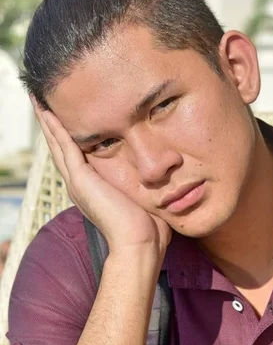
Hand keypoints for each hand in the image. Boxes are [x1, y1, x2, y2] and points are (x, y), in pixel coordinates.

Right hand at [31, 97, 170, 256]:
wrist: (140, 243)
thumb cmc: (148, 228)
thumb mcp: (143, 197)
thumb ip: (143, 184)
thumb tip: (161, 174)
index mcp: (93, 190)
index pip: (76, 157)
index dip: (69, 137)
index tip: (66, 118)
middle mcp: (80, 186)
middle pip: (61, 148)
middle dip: (52, 125)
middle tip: (42, 102)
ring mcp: (78, 183)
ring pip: (58, 145)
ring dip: (48, 122)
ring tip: (39, 101)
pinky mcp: (81, 180)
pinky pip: (65, 147)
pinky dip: (55, 129)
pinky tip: (49, 112)